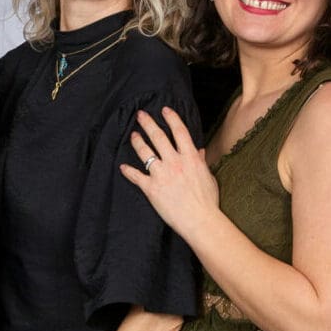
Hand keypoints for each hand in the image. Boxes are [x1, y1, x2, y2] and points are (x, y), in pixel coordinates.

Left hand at [121, 107, 216, 235]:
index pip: (179, 131)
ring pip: (145, 153)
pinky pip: (136, 176)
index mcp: (190, 158)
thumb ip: (201, 162)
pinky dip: (128, 171)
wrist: (200, 220)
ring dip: (137, 142)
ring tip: (133, 135)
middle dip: (148, 124)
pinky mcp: (151, 188)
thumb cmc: (207, 201)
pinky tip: (122, 167)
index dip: (171, 118)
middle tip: (140, 115)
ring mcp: (161, 174)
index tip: (164, 110)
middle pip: (159, 137)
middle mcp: (174, 162)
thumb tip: (199, 151)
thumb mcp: (208, 177)